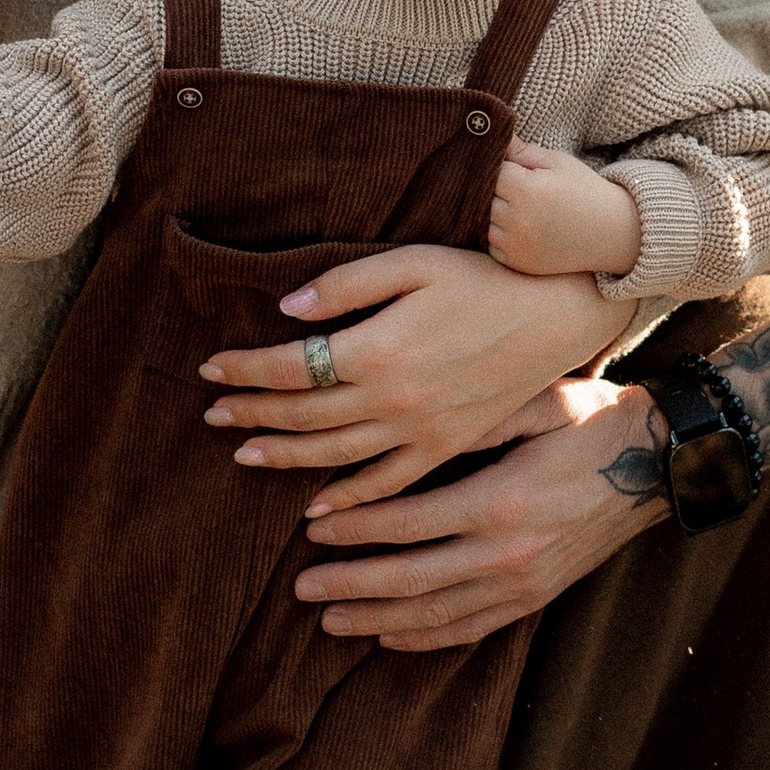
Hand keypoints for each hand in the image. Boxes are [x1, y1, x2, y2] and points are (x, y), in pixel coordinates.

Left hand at [199, 248, 635, 508]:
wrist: (559, 313)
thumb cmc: (485, 277)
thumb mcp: (414, 262)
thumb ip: (348, 284)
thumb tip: (289, 310)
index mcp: (379, 348)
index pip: (291, 366)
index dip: (245, 369)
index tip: (211, 368)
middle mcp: (392, 399)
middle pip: (304, 414)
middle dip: (253, 411)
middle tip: (213, 413)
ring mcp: (421, 431)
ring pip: (335, 455)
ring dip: (284, 454)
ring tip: (244, 453)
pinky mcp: (447, 447)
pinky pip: (388, 482)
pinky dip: (349, 497)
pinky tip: (318, 507)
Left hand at [290, 375, 670, 645]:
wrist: (660, 466)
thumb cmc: (595, 421)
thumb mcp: (537, 403)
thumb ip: (474, 420)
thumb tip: (406, 426)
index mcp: (501, 499)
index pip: (407, 522)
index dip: (355, 527)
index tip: (311, 524)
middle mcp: (508, 552)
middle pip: (409, 578)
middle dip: (350, 583)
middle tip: (302, 585)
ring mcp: (523, 583)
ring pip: (434, 613)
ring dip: (376, 618)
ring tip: (329, 619)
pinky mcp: (536, 598)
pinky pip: (470, 629)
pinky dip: (425, 637)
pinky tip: (389, 636)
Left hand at [487, 138, 643, 281]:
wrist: (611, 232)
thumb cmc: (583, 190)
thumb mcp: (556, 162)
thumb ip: (521, 150)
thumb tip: (490, 134)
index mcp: (525, 189)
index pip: (490, 172)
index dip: (502, 168)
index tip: (515, 168)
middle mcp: (517, 220)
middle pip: (483, 197)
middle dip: (495, 190)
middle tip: (519, 189)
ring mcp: (516, 245)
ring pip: (483, 222)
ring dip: (494, 214)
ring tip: (521, 208)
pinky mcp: (518, 263)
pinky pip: (493, 245)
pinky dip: (500, 236)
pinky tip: (522, 228)